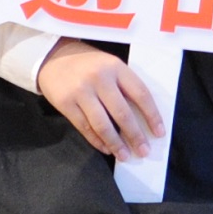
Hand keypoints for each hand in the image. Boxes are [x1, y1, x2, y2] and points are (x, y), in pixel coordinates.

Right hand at [37, 37, 165, 154]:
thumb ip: (124, 86)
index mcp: (116, 67)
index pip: (140, 93)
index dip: (152, 115)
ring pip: (102, 124)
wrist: (53, 57)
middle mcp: (100, 78)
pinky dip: (97, 141)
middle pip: (122, 113)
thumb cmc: (89, 64)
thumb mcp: (110, 66)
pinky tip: (106, 148)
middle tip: (143, 151)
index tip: (159, 133)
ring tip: (125, 156)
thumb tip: (142, 118)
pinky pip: (85, 128)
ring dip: (116, 143)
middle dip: (135, 135)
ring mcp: (81, 91)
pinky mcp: (65, 103)